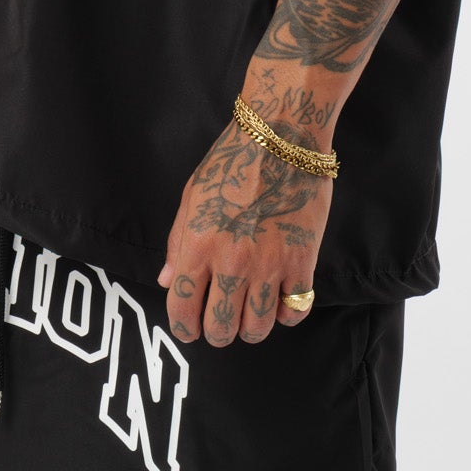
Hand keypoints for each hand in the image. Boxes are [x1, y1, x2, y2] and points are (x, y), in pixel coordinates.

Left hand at [156, 110, 332, 344]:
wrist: (281, 136)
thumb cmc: (232, 161)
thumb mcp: (192, 196)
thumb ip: (178, 243)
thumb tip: (167, 281)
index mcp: (199, 244)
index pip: (182, 308)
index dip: (183, 328)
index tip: (189, 330)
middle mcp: (232, 260)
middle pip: (221, 327)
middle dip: (217, 333)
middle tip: (220, 325)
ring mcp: (270, 263)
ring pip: (258, 327)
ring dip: (251, 328)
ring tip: (250, 316)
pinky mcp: (303, 260)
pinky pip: (295, 309)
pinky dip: (286, 314)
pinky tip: (280, 300)